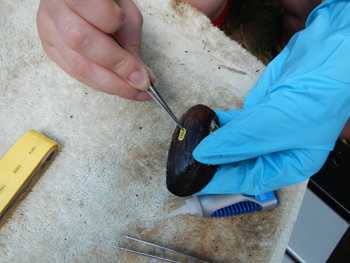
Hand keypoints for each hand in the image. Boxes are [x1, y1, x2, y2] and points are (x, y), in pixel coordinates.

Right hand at [37, 0, 156, 100]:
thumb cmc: (107, 1)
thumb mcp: (126, 11)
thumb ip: (131, 42)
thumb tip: (141, 77)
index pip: (101, 19)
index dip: (122, 48)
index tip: (143, 72)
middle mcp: (56, 6)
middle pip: (81, 42)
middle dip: (115, 70)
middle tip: (139, 85)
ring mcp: (47, 27)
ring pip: (75, 64)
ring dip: (108, 83)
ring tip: (131, 91)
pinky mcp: (48, 46)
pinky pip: (73, 72)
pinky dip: (97, 82)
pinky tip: (115, 86)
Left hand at [193, 2, 349, 194]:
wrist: (331, 51)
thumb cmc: (321, 93)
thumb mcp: (277, 123)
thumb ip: (239, 140)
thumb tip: (205, 154)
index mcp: (292, 164)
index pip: (251, 180)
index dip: (223, 182)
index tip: (198, 180)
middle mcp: (279, 149)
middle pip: (241, 163)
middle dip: (214, 162)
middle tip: (188, 161)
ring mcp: (269, 129)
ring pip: (236, 141)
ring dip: (215, 141)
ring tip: (193, 143)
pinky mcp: (262, 109)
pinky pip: (237, 121)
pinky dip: (222, 122)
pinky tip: (210, 122)